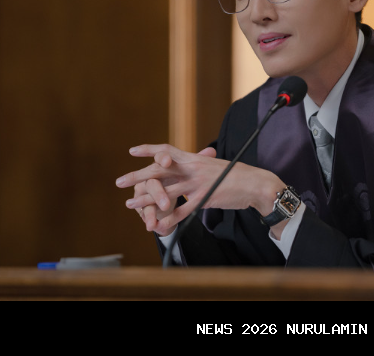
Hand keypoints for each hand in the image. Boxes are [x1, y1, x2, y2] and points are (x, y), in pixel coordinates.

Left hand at [116, 143, 283, 232]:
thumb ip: (194, 167)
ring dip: (146, 199)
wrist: (254, 183)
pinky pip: (182, 210)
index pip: (167, 150)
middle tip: (119, 182)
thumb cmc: (233, 175)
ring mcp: (198, 184)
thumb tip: (181, 166)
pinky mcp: (205, 199)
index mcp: (194, 158)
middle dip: (137, 176)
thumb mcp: (211, 165)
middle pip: (159, 170)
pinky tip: (156, 224)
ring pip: (166, 192)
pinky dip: (168, 218)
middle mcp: (193, 168)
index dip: (149, 150)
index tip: (131, 151)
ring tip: (130, 204)